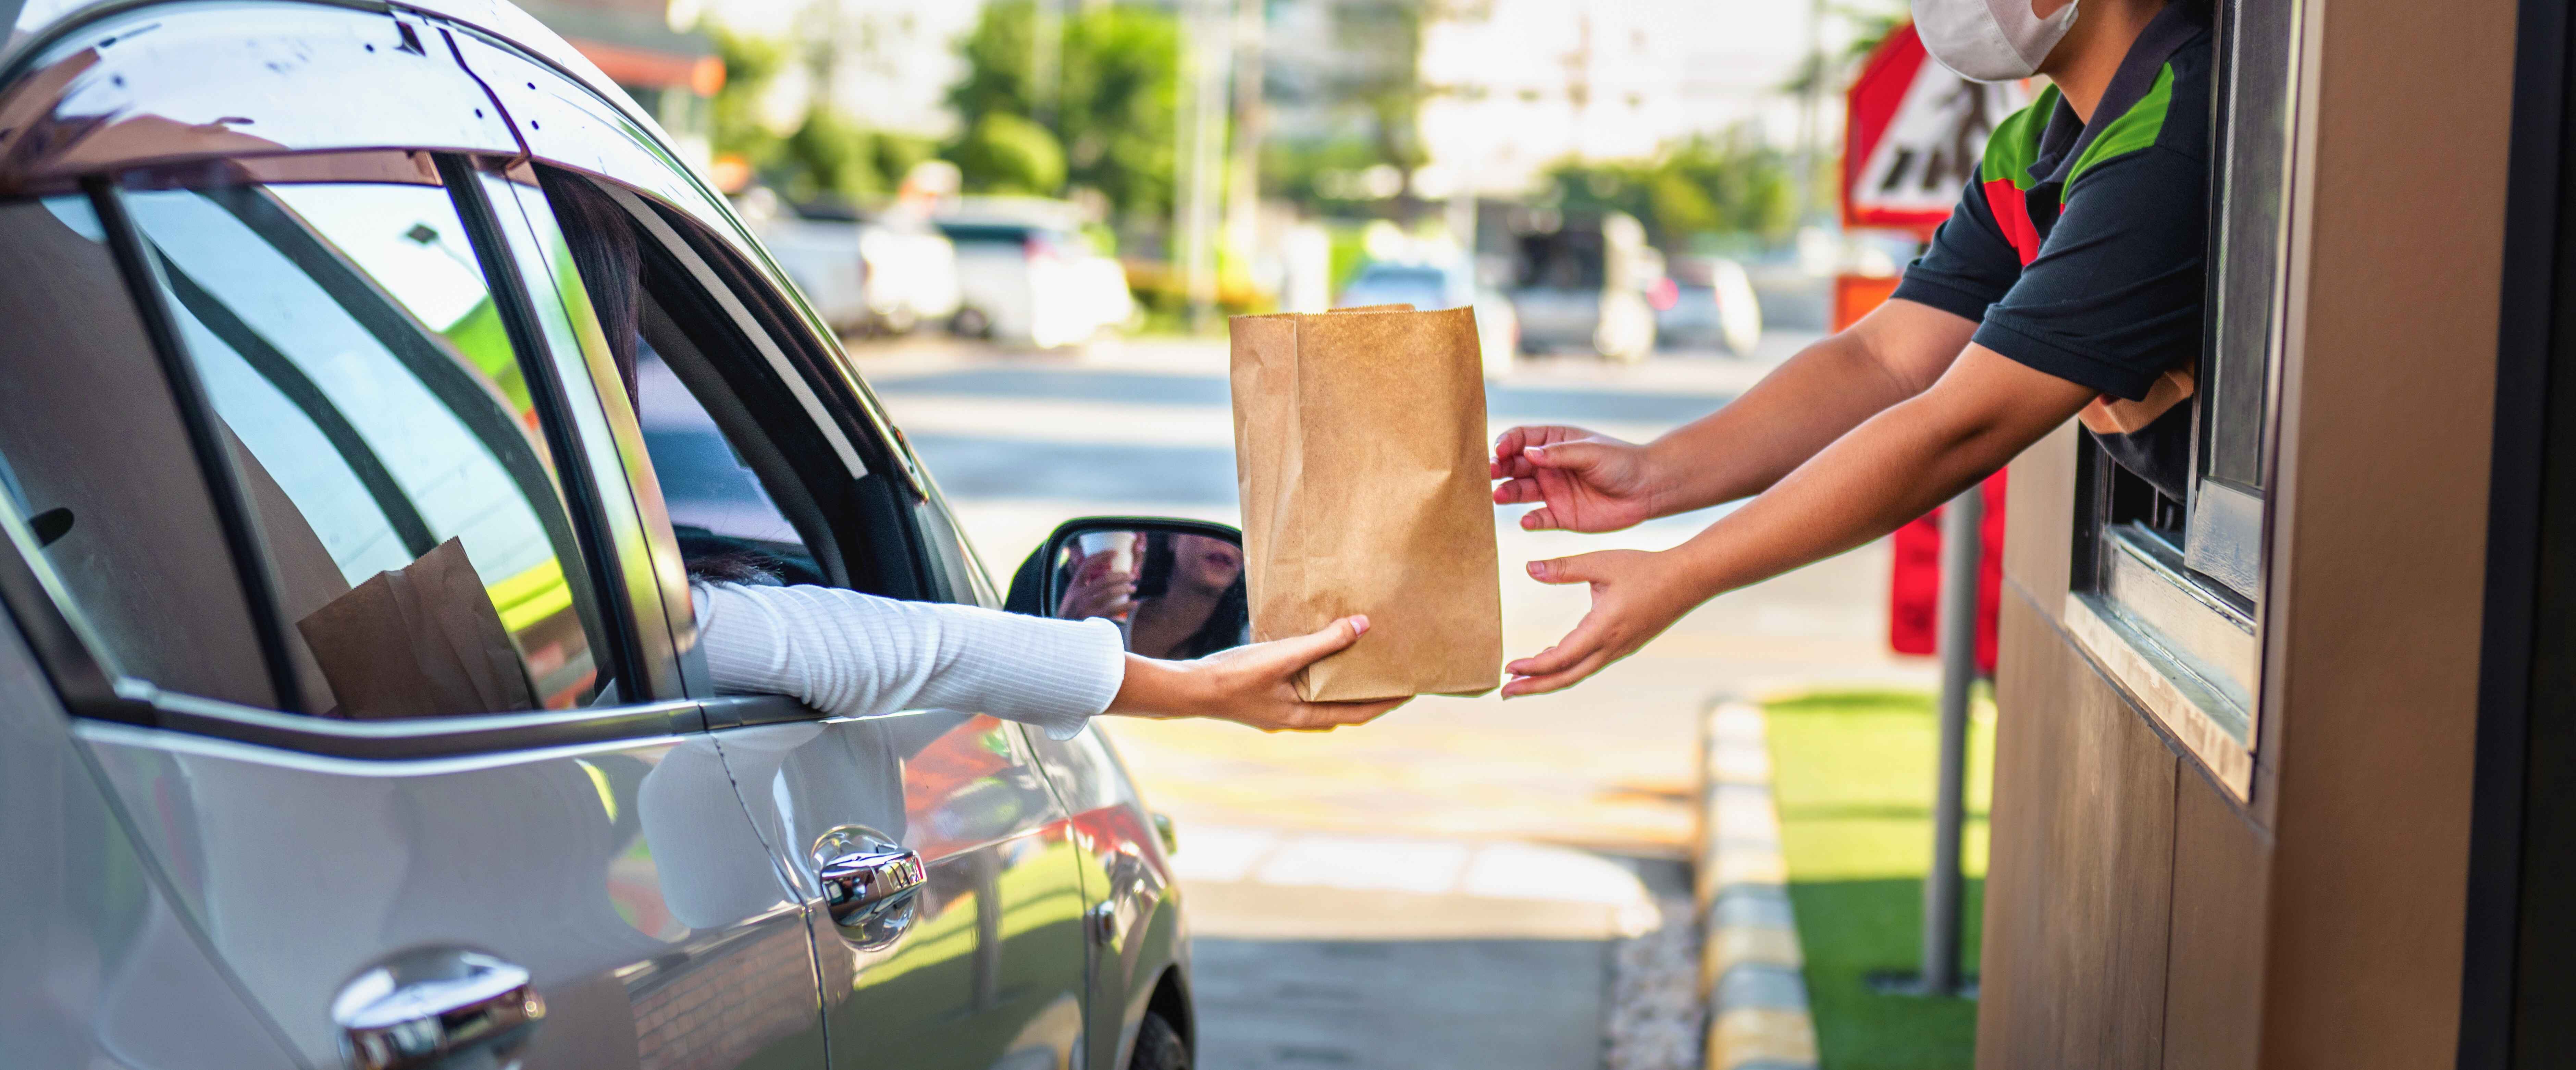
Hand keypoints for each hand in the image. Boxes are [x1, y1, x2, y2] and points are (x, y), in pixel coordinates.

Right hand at [1057, 549, 1135, 619]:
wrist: (1062, 638)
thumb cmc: (1070, 618)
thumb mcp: (1071, 600)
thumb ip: (1082, 590)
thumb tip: (1103, 581)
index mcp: (1073, 587)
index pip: (1086, 565)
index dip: (1101, 556)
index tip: (1114, 552)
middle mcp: (1078, 595)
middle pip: (1103, 579)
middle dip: (1120, 576)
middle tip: (1131, 576)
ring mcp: (1085, 607)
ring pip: (1110, 592)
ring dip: (1125, 588)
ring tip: (1133, 588)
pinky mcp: (1092, 618)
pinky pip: (1113, 609)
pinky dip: (1126, 605)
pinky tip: (1134, 604)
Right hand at [1110, 615, 1409, 730]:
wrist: (1189, 689)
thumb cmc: (1235, 677)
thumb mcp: (1284, 656)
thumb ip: (1323, 642)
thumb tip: (1362, 626)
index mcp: (1305, 717)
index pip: (1359, 713)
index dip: (1387, 702)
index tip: (1411, 689)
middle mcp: (1295, 719)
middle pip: (1344, 709)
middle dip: (1368, 694)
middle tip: (1391, 674)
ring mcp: (1279, 711)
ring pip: (1322, 700)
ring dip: (1342, 685)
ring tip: (1361, 664)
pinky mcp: (1265, 698)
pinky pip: (1303, 689)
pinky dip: (1319, 677)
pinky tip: (1317, 658)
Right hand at [1490, 425, 1658, 531]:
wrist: (1647, 489)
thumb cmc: (1622, 462)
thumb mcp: (1591, 451)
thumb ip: (1560, 453)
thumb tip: (1528, 453)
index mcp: (1554, 443)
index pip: (1521, 439)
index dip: (1507, 444)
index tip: (1499, 450)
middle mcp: (1548, 467)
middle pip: (1514, 466)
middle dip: (1499, 469)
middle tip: (1489, 473)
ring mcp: (1553, 491)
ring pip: (1521, 492)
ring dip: (1507, 493)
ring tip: (1498, 496)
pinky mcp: (1561, 516)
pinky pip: (1539, 518)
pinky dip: (1530, 520)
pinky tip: (1526, 520)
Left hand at [1502, 550, 1704, 696]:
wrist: (1688, 579)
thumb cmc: (1645, 568)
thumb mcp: (1601, 562)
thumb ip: (1563, 567)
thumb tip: (1528, 568)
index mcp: (1603, 629)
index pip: (1560, 658)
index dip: (1532, 667)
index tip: (1508, 669)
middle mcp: (1611, 647)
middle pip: (1566, 677)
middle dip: (1533, 687)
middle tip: (1505, 692)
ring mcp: (1620, 650)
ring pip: (1578, 673)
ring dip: (1549, 679)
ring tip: (1523, 681)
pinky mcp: (1625, 646)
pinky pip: (1590, 663)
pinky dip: (1567, 667)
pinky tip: (1552, 658)